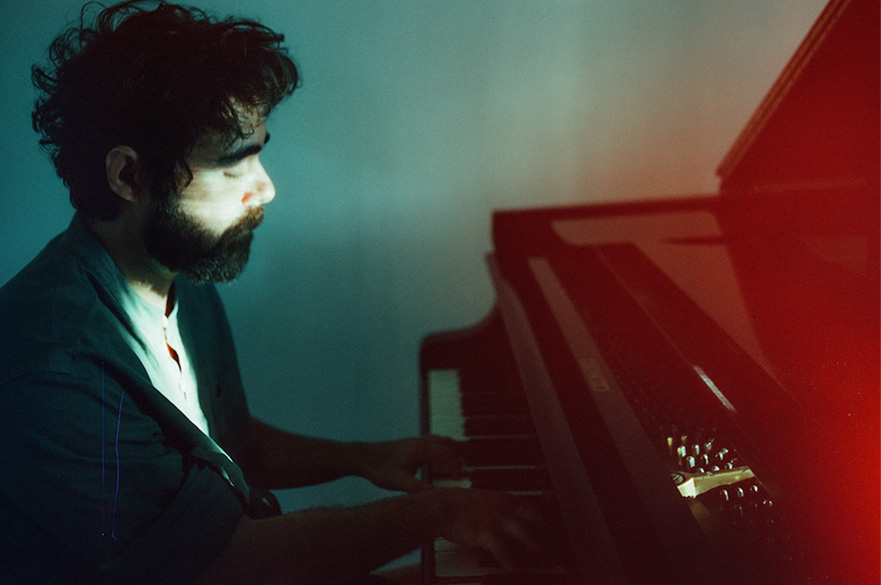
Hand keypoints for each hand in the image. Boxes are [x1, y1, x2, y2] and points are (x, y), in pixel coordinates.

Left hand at [354, 435, 461, 492]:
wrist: (362, 457)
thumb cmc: (380, 469)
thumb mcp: (400, 482)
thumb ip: (419, 488)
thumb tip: (438, 497)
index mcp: (422, 449)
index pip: (448, 454)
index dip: (456, 466)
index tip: (455, 480)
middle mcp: (420, 442)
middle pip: (448, 443)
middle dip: (458, 455)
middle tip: (462, 470)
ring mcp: (414, 441)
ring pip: (439, 440)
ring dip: (450, 450)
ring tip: (454, 464)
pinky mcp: (409, 444)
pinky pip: (431, 442)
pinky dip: (440, 448)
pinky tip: (434, 461)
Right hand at [431, 487, 547, 571]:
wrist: (440, 506)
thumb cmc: (459, 505)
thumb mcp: (484, 500)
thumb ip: (499, 508)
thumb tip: (511, 521)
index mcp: (505, 499)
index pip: (533, 509)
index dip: (545, 522)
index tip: (552, 532)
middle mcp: (504, 507)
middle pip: (536, 520)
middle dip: (547, 535)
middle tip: (552, 549)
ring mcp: (496, 519)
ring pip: (525, 533)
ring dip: (536, 548)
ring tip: (542, 561)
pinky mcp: (484, 532)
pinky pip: (503, 548)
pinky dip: (511, 561)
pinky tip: (515, 570)